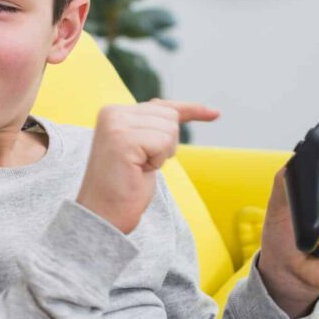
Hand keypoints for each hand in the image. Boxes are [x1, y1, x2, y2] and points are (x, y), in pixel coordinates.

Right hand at [77, 100, 219, 233]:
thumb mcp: (142, 147)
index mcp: (113, 112)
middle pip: (169, 116)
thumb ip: (154, 124)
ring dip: (161, 154)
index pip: (162, 106)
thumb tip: (191, 109)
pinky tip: (139, 170)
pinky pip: (163, 142)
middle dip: (166, 143)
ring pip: (169, 129)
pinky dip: (158, 160)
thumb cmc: (125, 185)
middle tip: (142, 163)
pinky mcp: (123, 139)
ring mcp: (116, 125)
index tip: (215, 114)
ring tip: (138, 167)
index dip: (190, 110)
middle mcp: (112, 113)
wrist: (103, 212)